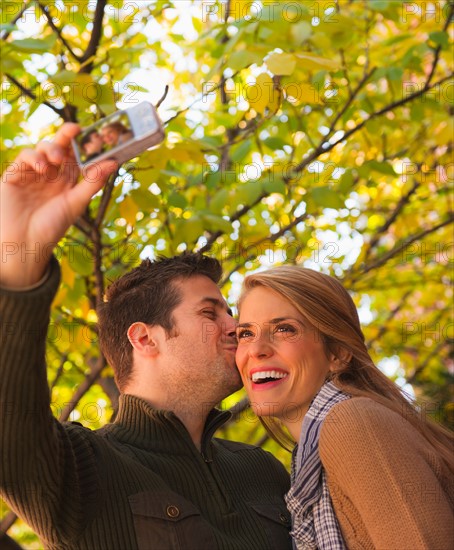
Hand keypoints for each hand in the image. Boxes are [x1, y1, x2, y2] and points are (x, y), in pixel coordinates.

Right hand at [0, 123, 117, 287]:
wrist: (24, 243)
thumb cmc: (52, 227)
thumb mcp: (76, 203)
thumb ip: (93, 182)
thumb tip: (114, 163)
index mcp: (68, 182)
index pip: (78, 157)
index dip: (86, 146)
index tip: (97, 136)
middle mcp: (51, 175)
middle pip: (61, 147)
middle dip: (68, 135)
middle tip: (76, 129)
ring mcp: (33, 173)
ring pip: (43, 148)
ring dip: (52, 148)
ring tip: (58, 159)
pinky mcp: (15, 174)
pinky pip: (25, 156)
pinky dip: (34, 157)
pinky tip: (42, 169)